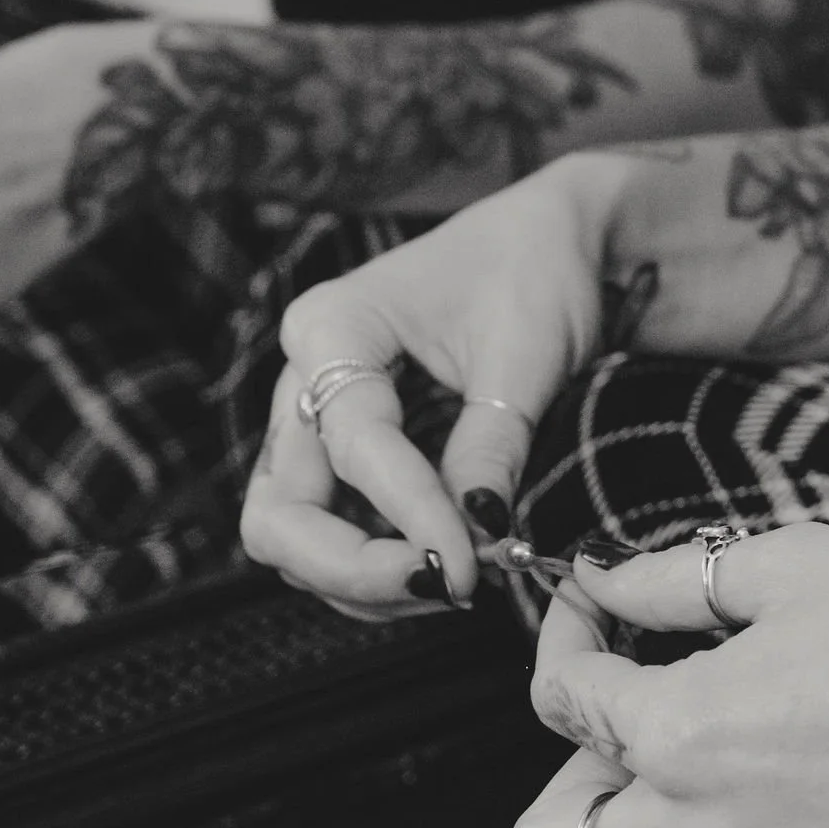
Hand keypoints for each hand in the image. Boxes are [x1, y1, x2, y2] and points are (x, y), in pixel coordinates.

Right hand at [239, 162, 619, 615]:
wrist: (549, 241)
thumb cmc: (535, 272)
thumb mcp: (524, 356)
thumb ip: (490, 448)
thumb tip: (476, 539)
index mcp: (333, 325)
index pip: (354, 445)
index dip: (410, 514)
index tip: (471, 566)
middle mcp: (302, 373)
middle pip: (279, 510)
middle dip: (351, 567)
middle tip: (445, 586)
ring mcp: (313, 417)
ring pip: (294, 535)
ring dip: (365, 578)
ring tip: (459, 580)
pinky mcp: (340, 450)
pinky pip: (332, 528)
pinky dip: (378, 563)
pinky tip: (445, 563)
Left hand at [508, 526, 828, 827]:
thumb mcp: (790, 565)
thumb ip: (668, 584)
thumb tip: (602, 585)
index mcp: (686, 735)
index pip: (560, 701)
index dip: (569, 636)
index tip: (601, 610)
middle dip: (570, 764)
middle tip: (632, 705)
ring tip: (681, 771)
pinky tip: (766, 798)